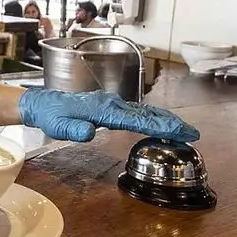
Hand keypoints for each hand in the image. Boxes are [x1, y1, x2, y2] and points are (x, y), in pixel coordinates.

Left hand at [18, 88, 199, 142]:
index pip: (136, 120)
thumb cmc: (52, 116)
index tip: (178, 132)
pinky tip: (161, 124)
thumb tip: (89, 132)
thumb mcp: (58, 126)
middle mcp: (111, 103)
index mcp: (103, 109)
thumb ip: (73, 129)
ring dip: (165, 120)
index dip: (158, 126)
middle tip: (192, 133)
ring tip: (184, 130)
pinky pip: (136, 112)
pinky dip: (152, 118)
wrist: (44, 104)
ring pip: (144, 111)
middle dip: (170, 123)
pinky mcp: (110, 106)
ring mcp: (112, 103)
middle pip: (146, 113)